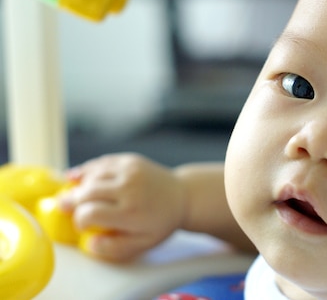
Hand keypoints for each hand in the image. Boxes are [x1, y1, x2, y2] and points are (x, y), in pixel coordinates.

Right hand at [59, 153, 183, 261]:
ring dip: (79, 185)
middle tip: (62, 206)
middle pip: (87, 192)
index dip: (79, 220)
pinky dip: (87, 170)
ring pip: (92, 175)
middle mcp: (129, 188)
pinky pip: (102, 163)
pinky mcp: (130, 160)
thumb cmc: (160, 222)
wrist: (182, 196)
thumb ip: (115, 248)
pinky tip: (77, 177)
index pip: (91, 213)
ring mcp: (130, 170)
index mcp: (131, 212)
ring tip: (73, 193)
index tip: (81, 224)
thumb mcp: (143, 243)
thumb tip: (90, 243)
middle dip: (71, 200)